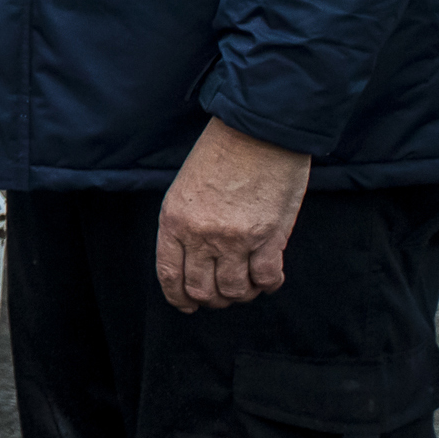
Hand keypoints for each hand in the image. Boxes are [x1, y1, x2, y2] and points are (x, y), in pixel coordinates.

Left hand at [156, 118, 310, 311]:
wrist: (257, 132)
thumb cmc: (220, 153)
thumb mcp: (186, 188)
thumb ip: (186, 224)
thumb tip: (195, 258)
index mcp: (173, 221)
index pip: (169, 274)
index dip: (178, 297)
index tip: (187, 305)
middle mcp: (200, 235)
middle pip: (202, 289)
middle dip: (212, 299)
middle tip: (222, 294)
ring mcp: (235, 239)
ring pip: (234, 291)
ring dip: (240, 294)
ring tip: (246, 284)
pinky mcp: (269, 238)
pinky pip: (266, 279)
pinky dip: (267, 285)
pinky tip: (267, 277)